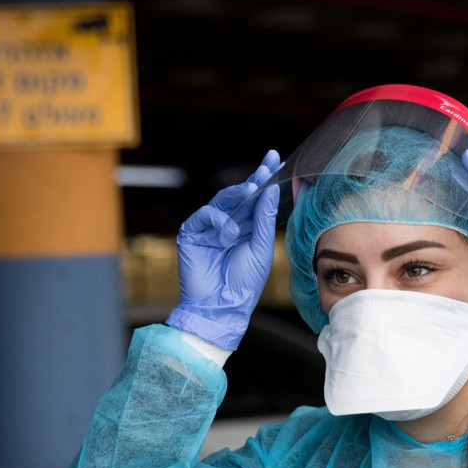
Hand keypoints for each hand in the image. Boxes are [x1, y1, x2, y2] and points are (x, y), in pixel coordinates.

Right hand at [167, 150, 281, 349]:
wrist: (222, 306)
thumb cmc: (245, 283)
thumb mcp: (262, 248)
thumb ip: (265, 219)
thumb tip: (271, 189)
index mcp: (247, 228)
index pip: (256, 199)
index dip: (264, 179)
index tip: (276, 160)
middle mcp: (228, 224)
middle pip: (240, 194)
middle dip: (254, 179)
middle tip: (267, 165)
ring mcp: (209, 228)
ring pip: (222, 200)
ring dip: (238, 194)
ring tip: (251, 190)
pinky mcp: (192, 233)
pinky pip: (204, 214)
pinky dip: (218, 219)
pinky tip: (229, 232)